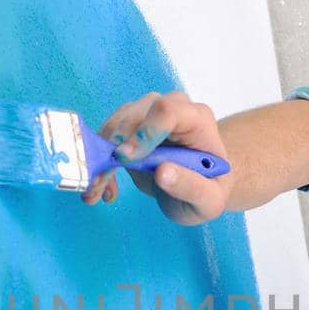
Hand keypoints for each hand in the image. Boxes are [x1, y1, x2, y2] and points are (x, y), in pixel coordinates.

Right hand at [81, 91, 230, 225]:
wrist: (198, 185)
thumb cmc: (209, 189)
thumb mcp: (209, 200)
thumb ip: (192, 188)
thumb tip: (162, 173)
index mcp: (198, 120)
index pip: (168, 111)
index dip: (144, 132)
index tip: (126, 159)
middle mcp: (174, 108)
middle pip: (136, 114)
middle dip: (115, 149)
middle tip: (102, 183)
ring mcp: (150, 113)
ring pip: (117, 123)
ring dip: (101, 156)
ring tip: (99, 190)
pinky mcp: (132, 125)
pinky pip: (108, 135)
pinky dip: (100, 161)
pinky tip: (106, 186)